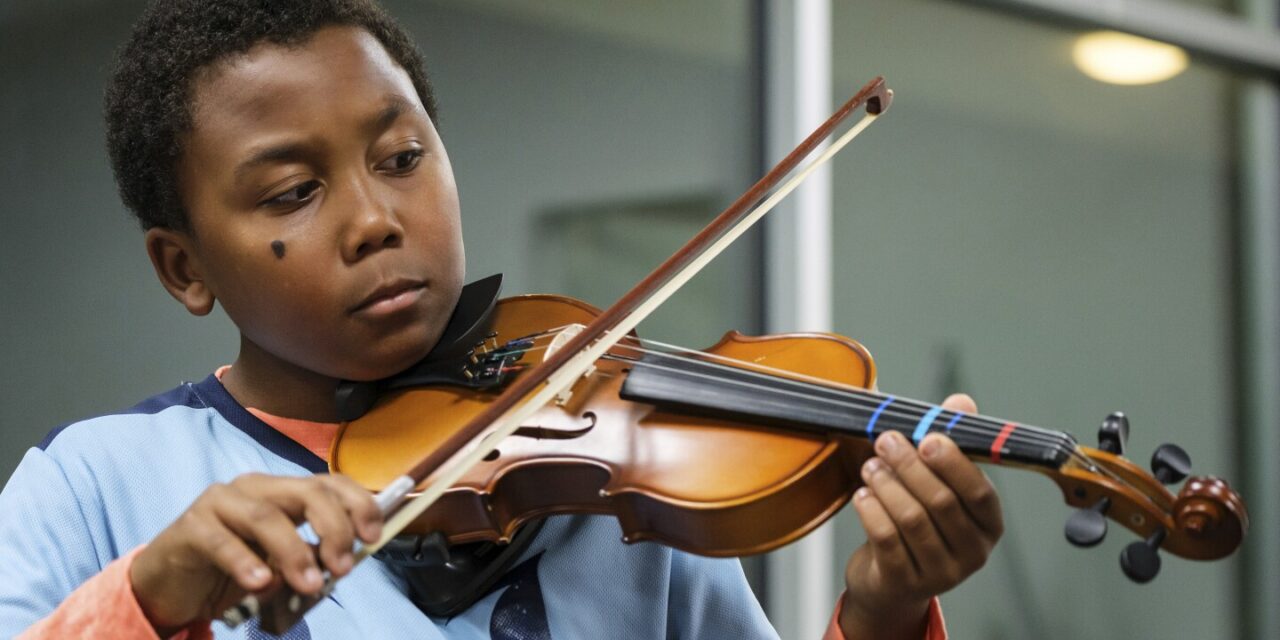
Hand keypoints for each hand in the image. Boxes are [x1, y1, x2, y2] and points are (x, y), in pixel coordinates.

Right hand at [129, 473, 382, 634]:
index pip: (330, 484)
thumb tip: (344, 563)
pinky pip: (221, 540)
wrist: (171, 585)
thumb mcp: (280, 566)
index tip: (374, 536)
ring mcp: (221, 501)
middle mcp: (256, 488)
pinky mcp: (191, 525)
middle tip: (342, 568)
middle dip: (334, 528)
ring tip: (309, 585)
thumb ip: (309, 558)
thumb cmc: (232, 572)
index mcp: (284, 492)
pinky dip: (244, 562)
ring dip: (294, 552)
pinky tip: (259, 583)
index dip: (358, 504)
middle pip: (307, 492)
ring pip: (267, 516)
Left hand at [839, 394, 1002, 639]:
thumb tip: (961, 402)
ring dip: (887, 485)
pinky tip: (862, 495)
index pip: (980, 493)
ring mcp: (940, 574)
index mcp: (988, 526)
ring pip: (913, 520)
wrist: (888, 583)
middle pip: (942, 503)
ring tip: (870, 466)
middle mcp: (973, 554)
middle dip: (910, 466)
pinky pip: (887, 541)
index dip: (954, 463)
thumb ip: (949, 442)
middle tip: (885, 441)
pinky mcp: (905, 584)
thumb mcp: (936, 485)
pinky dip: (872, 511)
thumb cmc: (917, 523)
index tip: (926, 436)